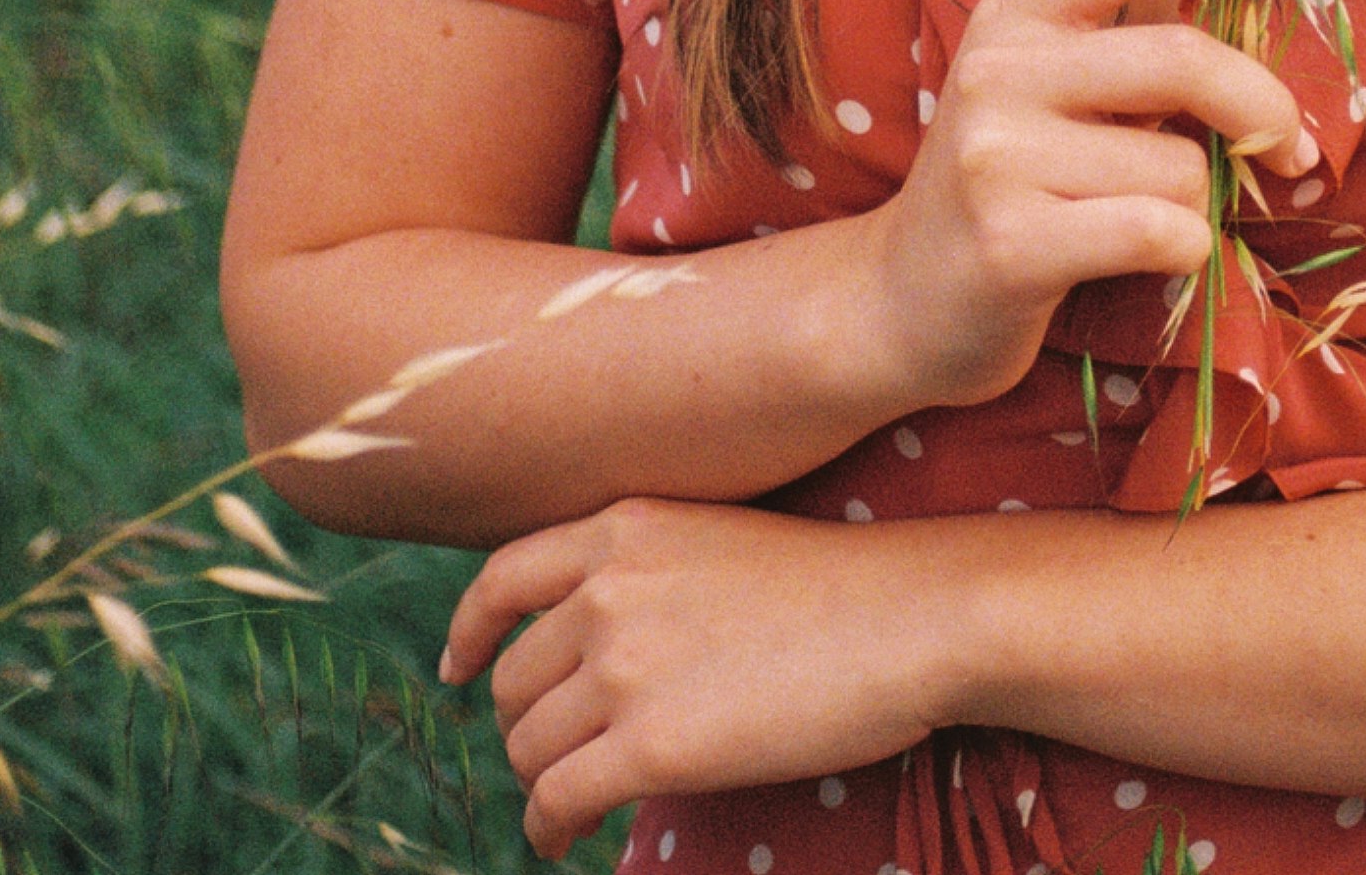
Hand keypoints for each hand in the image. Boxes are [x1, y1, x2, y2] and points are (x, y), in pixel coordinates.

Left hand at [443, 498, 945, 858]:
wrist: (907, 616)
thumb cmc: (836, 586)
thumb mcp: (717, 541)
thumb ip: (642, 573)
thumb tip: (587, 644)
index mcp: (624, 526)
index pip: (502, 579)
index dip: (470, 633)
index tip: (458, 670)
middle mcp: (608, 587)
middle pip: (512, 682)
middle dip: (527, 727)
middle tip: (559, 756)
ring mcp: (625, 665)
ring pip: (528, 746)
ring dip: (543, 781)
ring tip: (570, 800)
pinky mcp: (650, 743)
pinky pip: (557, 799)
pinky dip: (547, 828)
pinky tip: (563, 839)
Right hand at [857, 0, 1316, 411]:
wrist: (898, 306)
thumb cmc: (1009, 191)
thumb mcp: (1049, 91)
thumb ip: (1130, 46)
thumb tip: (1249, 4)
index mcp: (1018, 13)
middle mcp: (1000, 69)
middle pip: (1182, 58)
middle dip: (1264, 107)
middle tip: (1293, 151)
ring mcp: (996, 155)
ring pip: (1180, 166)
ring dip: (1199, 206)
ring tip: (1143, 222)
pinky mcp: (1009, 243)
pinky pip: (1159, 232)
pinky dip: (1186, 252)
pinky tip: (1145, 260)